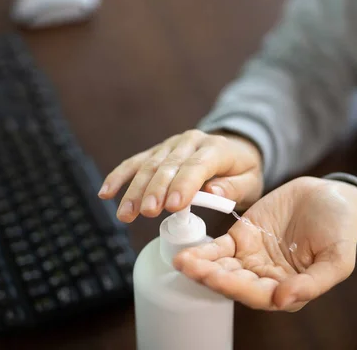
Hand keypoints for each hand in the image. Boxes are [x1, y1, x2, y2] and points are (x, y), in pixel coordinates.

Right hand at [98, 129, 263, 221]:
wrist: (234, 150)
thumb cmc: (243, 172)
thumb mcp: (251, 182)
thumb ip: (234, 188)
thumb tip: (213, 191)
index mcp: (216, 148)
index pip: (197, 165)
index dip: (184, 185)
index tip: (172, 206)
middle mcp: (190, 142)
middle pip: (168, 166)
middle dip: (155, 190)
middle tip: (147, 212)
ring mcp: (171, 145)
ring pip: (149, 166)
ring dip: (135, 190)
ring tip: (125, 214)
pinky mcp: (157, 152)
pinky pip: (135, 163)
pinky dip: (119, 176)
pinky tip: (105, 193)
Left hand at [173, 177, 356, 310]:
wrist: (330, 195)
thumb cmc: (339, 228)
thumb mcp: (338, 257)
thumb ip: (314, 282)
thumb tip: (284, 300)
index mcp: (290, 289)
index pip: (259, 295)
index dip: (238, 288)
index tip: (218, 279)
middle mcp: (266, 279)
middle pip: (234, 283)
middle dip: (213, 277)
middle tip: (192, 268)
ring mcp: (252, 258)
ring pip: (222, 267)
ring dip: (202, 267)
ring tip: (184, 262)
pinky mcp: (242, 238)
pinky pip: (219, 248)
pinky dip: (203, 251)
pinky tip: (187, 253)